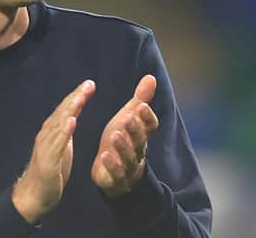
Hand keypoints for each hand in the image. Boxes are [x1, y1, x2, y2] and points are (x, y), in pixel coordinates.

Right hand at [12, 80, 95, 223]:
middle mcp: (46, 134)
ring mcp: (46, 147)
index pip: (65, 109)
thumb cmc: (50, 171)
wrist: (35, 195)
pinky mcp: (48, 161)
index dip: (77, 96)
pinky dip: (64, 131)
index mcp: (51, 131)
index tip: (89, 84)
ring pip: (59, 124)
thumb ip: (65, 132)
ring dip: (70, 109)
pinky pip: (57, 144)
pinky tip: (71, 121)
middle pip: (62, 112)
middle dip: (76, 97)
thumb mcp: (61, 147)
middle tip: (89, 84)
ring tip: (81, 97)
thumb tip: (72, 116)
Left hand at [91, 75, 158, 197]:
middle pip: (140, 141)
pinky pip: (116, 173)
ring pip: (129, 157)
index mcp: (141, 135)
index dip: (146, 117)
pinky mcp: (116, 180)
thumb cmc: (123, 141)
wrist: (115, 176)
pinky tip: (104, 155)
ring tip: (114, 135)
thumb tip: (151, 77)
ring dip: (123, 146)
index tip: (141, 106)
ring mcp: (128, 167)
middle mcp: (138, 151)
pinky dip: (112, 165)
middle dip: (135, 129)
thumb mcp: (129, 119)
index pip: (150, 126)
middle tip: (128, 118)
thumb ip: (140, 100)